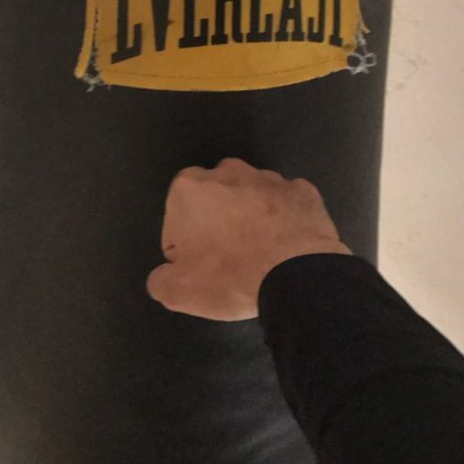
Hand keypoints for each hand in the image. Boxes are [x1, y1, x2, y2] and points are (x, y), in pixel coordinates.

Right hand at [146, 157, 351, 321]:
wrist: (296, 275)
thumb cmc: (229, 276)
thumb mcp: (177, 291)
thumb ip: (160, 279)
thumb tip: (165, 275)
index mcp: (190, 188)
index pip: (176, 219)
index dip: (185, 248)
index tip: (200, 268)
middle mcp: (228, 172)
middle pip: (214, 201)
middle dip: (216, 224)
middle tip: (227, 261)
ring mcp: (269, 178)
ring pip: (251, 198)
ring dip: (251, 219)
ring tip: (261, 255)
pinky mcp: (303, 190)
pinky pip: (286, 205)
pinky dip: (284, 221)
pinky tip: (287, 246)